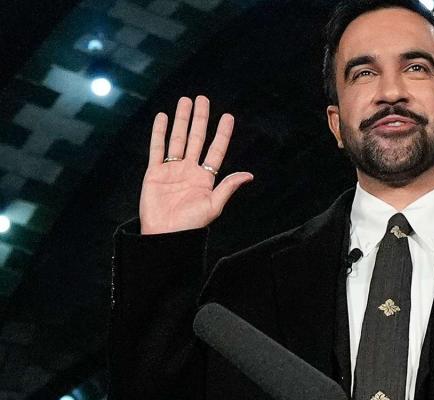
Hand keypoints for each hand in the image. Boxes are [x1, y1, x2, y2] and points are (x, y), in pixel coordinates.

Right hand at [139, 96, 253, 233]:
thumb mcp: (214, 205)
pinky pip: (156, 148)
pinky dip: (159, 132)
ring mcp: (172, 170)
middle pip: (196, 138)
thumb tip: (249, 175)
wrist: (165, 236)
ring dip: (181, 120)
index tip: (228, 116)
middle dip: (200, 118)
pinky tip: (162, 117)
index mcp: (206, 178)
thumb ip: (228, 187)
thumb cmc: (191, 225)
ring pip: (177, 139)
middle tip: (203, 99)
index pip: (216, 150)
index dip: (222, 133)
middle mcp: (189, 170)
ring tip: (185, 101)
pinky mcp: (154, 173)